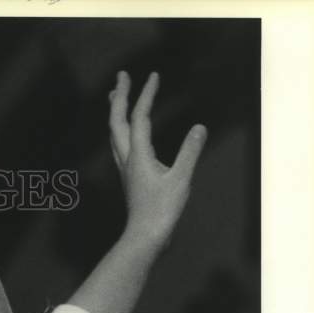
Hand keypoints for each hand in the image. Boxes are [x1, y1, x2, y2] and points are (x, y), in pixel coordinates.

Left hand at [109, 71, 207, 250]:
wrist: (145, 236)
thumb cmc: (162, 211)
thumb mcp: (181, 180)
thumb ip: (189, 152)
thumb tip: (199, 128)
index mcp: (138, 156)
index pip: (139, 118)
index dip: (146, 95)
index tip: (153, 75)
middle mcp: (127, 159)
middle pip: (116, 122)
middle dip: (119, 97)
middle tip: (122, 76)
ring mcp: (126, 168)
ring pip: (114, 134)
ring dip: (115, 112)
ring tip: (115, 96)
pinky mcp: (130, 177)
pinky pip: (120, 145)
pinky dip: (120, 130)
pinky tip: (126, 133)